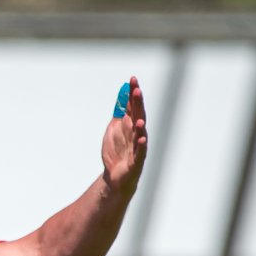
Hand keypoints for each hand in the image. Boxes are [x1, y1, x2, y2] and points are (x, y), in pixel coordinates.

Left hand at [102, 76, 148, 197]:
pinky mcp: (136, 161)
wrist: (115, 176)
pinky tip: (141, 138)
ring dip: (140, 126)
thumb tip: (122, 94)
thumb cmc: (117, 151)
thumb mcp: (114, 128)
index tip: (132, 79)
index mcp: (130, 125)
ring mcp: (137, 147)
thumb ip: (119, 112)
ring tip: (139, 118)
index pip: (133, 106)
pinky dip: (141, 145)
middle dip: (137, 104)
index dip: (133, 93)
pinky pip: (140, 152)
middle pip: (138, 116)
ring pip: (140, 134)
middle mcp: (136, 133)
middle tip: (136, 90)